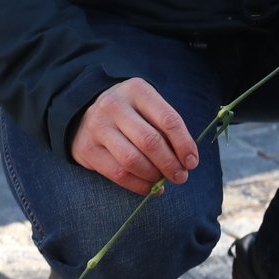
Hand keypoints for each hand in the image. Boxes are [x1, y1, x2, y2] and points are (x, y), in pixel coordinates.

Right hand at [70, 78, 198, 194]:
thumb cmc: (129, 112)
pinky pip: (118, 174)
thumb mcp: (147, 107)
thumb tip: (186, 160)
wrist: (86, 113)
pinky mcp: (87, 149)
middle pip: (150, 141)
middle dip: (170, 164)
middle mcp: (114, 105)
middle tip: (181, 177)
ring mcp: (98, 127)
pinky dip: (138, 185)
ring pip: (132, 160)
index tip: (192, 162)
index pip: (168, 120)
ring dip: (154, 176)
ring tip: (163, 181)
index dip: (184, 144)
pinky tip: (149, 187)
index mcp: (137, 90)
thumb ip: (166, 128)